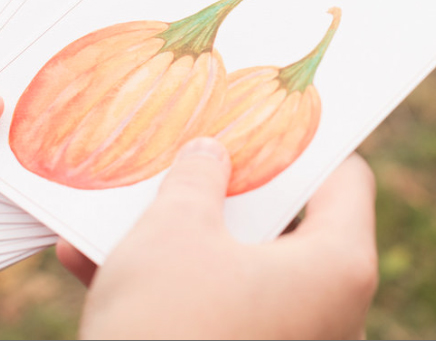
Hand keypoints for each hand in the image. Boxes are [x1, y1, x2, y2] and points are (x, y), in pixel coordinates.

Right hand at [62, 138, 378, 339]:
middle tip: (188, 154)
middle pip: (288, 226)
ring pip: (240, 274)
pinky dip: (170, 291)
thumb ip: (196, 179)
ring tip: (121, 208)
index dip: (302, 141)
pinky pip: (215, 317)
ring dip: (179, 241)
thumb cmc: (167, 327)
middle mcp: (334, 313)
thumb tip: (208, 153)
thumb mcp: (173, 233)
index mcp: (340, 266)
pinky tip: (91, 264)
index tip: (260, 115)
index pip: (344, 179)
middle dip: (224, 191)